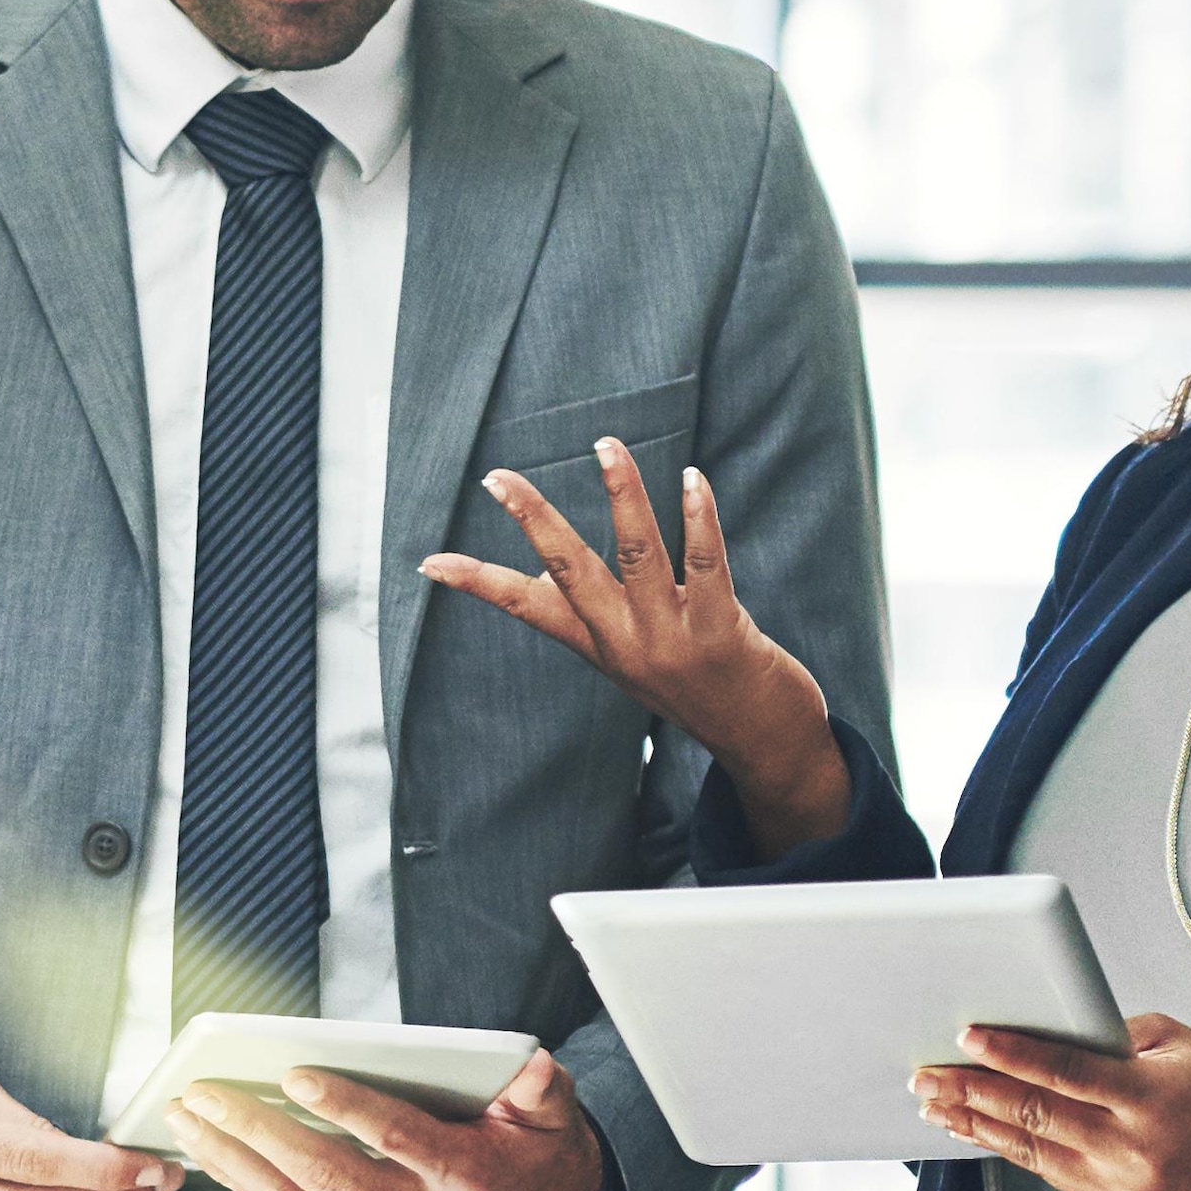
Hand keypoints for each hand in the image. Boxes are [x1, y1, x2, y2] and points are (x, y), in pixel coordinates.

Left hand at [169, 1048, 608, 1190]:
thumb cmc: (536, 1154)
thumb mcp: (551, 1115)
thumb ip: (540, 1090)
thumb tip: (533, 1065)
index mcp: (460, 1174)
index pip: (394, 1138)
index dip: (345, 1108)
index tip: (296, 1076)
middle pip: (326, 1172)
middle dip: (258, 1131)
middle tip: (207, 1094)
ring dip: (234, 1160)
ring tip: (188, 1119)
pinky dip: (248, 1184)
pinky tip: (211, 1153)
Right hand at [415, 443, 847, 851]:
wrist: (761, 744)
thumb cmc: (696, 687)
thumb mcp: (629, 657)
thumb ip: (590, 615)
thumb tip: (542, 577)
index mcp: (597, 644)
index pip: (524, 608)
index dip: (476, 583)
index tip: (429, 563)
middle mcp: (625, 642)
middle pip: (568, 570)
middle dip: (532, 521)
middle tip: (497, 480)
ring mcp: (671, 638)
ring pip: (638, 554)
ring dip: (621, 493)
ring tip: (605, 446)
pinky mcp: (721, 631)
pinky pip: (706, 564)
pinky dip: (698, 517)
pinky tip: (691, 479)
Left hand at [917, 1016, 1190, 1190]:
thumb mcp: (1174, 1044)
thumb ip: (1110, 1035)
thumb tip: (1045, 1029)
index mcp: (1150, 1099)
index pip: (1068, 1073)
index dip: (1013, 1054)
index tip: (969, 1037)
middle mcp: (1131, 1145)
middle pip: (1035, 1114)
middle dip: (972, 1091)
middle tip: (927, 1074)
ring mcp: (1118, 1179)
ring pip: (1029, 1148)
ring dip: (974, 1122)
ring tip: (933, 1102)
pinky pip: (1043, 1169)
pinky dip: (1003, 1145)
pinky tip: (972, 1127)